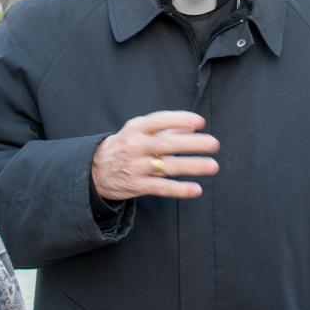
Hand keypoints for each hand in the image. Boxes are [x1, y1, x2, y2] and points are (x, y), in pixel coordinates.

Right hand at [92, 110, 219, 200]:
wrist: (95, 170)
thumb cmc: (125, 146)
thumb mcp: (139, 131)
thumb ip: (166, 128)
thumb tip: (193, 125)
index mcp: (136, 128)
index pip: (160, 120)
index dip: (180, 120)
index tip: (200, 122)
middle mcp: (136, 146)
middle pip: (167, 144)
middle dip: (192, 143)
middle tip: (214, 144)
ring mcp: (137, 167)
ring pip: (168, 166)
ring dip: (192, 166)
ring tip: (212, 166)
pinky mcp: (138, 185)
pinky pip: (162, 188)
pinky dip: (180, 189)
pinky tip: (196, 189)